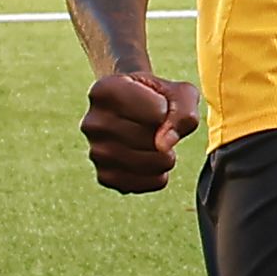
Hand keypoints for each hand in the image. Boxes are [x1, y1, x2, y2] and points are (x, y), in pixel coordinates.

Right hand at [80, 71, 200, 193]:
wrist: (132, 113)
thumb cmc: (158, 98)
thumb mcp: (178, 93)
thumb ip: (183, 111)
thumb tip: (163, 146)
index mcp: (105, 91)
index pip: (157, 113)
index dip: (169, 111)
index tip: (157, 104)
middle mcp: (93, 123)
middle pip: (151, 140)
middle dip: (168, 137)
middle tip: (160, 128)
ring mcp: (95, 152)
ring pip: (147, 165)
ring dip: (166, 158)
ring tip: (158, 146)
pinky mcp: (104, 176)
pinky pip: (142, 185)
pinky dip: (157, 176)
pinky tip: (152, 162)